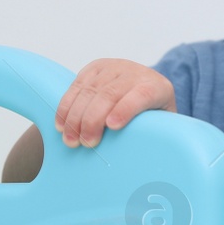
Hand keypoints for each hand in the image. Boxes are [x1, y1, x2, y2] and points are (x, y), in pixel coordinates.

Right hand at [55, 59, 174, 147]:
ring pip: (90, 90)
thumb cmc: (153, 114)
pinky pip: (77, 85)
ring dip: (75, 117)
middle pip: (110, 94)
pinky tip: (62, 124)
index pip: (142, 95)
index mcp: (156, 87)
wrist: (145, 84)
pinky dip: (66, 106)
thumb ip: (157, 135)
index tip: (112, 126)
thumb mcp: (162, 124)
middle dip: (93, 120)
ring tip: (70, 140)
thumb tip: (145, 157)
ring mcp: (113, 67)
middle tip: (86, 143)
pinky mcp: (95, 67)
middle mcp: (134, 73)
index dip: (126, 109)